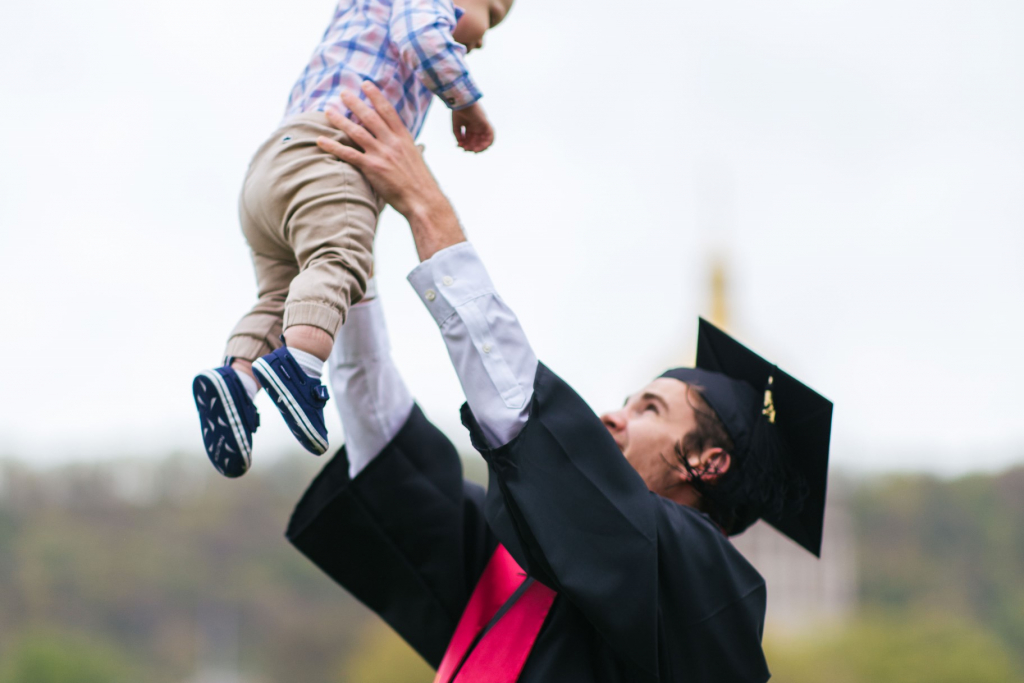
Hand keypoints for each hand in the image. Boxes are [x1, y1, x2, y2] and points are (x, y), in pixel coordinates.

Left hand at [318, 82, 465, 260]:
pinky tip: (320, 140)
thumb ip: (412, 149)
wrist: (423, 200)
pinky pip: (348, 154)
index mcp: (404, 138)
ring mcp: (381, 154)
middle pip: (369, 116)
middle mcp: (392, 142)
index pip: (388, 111)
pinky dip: (332, 146)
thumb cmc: (421, 183)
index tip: (366, 84)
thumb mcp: (418, 160)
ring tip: (328, 110)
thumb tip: (418, 147)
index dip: (375, 96)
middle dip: (354, 102)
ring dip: (340, 120)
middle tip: (343, 93)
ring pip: (356, 131)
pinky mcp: (372, 168)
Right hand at [452, 102, 493, 151]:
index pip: (470, 139)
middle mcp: (477, 127)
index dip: (465, 145)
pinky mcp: (486, 125)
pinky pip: (491, 137)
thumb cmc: (458, 112)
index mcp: (471, 127)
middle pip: (477, 141)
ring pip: (484, 141)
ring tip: (473, 150)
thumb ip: (458, 136)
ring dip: (479, 147)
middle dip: (471, 147)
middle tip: (465, 149)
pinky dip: (487, 144)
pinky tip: (480, 148)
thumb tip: (460, 144)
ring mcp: (482, 126)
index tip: (459, 146)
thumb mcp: (456, 127)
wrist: (461, 103)